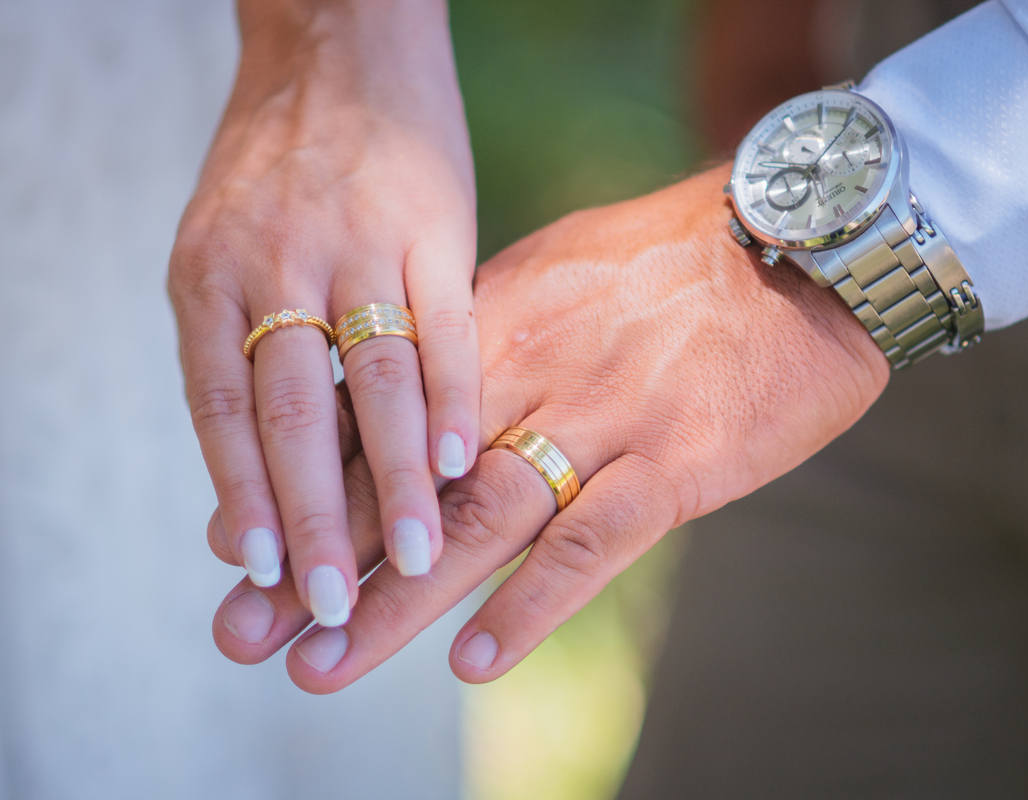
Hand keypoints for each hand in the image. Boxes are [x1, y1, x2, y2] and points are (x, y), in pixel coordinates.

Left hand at [168, 0, 476, 627]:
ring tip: (418, 557)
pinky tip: (473, 460)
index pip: (220, 409)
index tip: (260, 575)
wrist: (335, 48)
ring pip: (379, 377)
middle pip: (294, 409)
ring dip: (399, 477)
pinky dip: (460, 394)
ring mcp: (359, 240)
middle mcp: (277, 262)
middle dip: (312, 514)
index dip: (240, 496)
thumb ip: (239, 357)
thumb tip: (240, 481)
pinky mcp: (434, 223)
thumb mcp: (224, 254)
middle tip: (325, 604)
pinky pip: (450, 321)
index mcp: (209, 277)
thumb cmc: (276, 172)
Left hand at [209, 165, 888, 688]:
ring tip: (319, 664)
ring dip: (395, 602)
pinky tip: (475, 660)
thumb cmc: (671, 266)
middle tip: (238, 631)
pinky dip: (533, 601)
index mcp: (490, 328)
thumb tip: (423, 395)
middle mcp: (527, 377)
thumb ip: (485, 338)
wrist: (796, 242)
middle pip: (403, 483)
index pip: (377, 418)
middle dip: (318, 562)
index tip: (231, 546)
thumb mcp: (555, 279)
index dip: (302, 487)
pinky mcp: (674, 462)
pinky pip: (593, 539)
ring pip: (476, 521)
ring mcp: (599, 421)